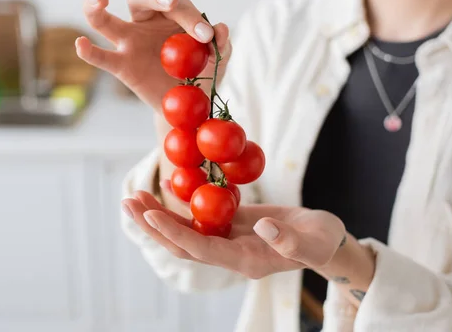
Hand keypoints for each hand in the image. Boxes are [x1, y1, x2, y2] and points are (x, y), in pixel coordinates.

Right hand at [76, 0, 231, 110]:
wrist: (189, 107)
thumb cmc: (202, 76)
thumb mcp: (218, 61)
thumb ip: (221, 46)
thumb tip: (220, 28)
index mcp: (171, 16)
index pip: (177, 4)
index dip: (191, 16)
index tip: (206, 36)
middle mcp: (146, 23)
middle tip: (171, 4)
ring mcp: (129, 44)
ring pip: (105, 21)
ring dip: (96, 7)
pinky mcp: (121, 67)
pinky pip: (101, 58)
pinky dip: (89, 52)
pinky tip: (81, 44)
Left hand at [122, 189, 345, 278]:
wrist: (324, 240)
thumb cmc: (323, 242)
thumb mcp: (313, 241)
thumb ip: (289, 239)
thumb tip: (263, 227)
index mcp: (245, 261)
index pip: (202, 250)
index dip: (176, 234)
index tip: (152, 217)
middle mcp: (228, 254)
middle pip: (182, 244)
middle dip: (153, 226)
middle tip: (127, 202)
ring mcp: (227, 240)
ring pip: (185, 231)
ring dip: (159, 215)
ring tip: (134, 196)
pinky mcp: (229, 225)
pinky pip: (199, 217)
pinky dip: (180, 205)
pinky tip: (164, 189)